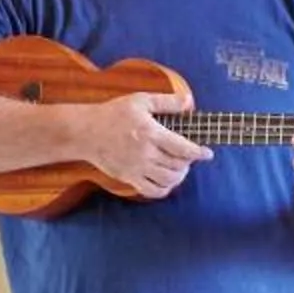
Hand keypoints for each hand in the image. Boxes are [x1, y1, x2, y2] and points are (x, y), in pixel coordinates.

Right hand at [81, 91, 208, 199]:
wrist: (86, 132)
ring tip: (180, 168)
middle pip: (177, 166)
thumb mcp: (140, 101)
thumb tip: (189, 102)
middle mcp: (145, 153)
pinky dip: (164, 189)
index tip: (207, 153)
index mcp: (150, 133)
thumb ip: (167, 102)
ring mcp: (137, 168)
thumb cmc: (114, 114)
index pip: (182, 148)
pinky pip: (151, 191)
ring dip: (179, 176)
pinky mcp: (129, 178)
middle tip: (190, 157)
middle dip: (189, 163)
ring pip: (167, 181)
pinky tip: (166, 180)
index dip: (198, 153)